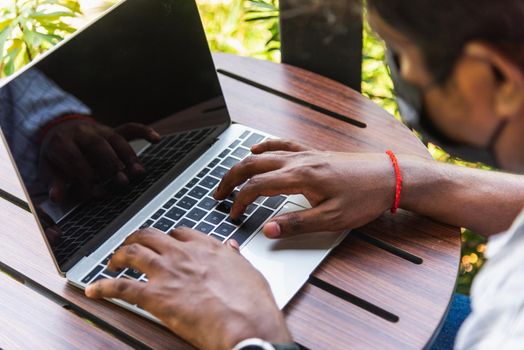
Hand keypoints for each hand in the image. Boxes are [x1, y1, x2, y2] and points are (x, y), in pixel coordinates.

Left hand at [40, 120, 160, 201]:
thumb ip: (54, 183)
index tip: (99, 193)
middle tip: (123, 182)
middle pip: (98, 146)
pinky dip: (144, 131)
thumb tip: (57, 197)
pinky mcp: (113, 130)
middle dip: (111, 165)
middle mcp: (82, 132)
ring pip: (116, 140)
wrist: (58, 131)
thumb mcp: (48, 170)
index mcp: (62, 142)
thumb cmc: (57, 157)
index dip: (87, 176)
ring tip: (139, 173)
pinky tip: (157, 139)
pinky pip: (130, 128)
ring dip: (129, 156)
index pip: (76, 158)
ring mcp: (100, 130)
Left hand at [85, 228, 291, 349]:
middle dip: (137, 239)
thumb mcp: (249, 272)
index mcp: (207, 248)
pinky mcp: (155, 296)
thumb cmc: (252, 304)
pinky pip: (121, 287)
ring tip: (112, 262)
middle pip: (150, 236)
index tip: (165, 242)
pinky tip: (94, 289)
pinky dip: (103, 287)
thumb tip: (232, 248)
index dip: (168, 237)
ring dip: (118, 256)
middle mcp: (184, 254)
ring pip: (132, 253)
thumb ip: (235, 258)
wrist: (246, 324)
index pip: (180, 233)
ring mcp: (167, 272)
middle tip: (130, 246)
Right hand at [214, 140, 396, 237]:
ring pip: (264, 154)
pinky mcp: (314, 153)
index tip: (233, 214)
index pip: (257, 187)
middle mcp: (299, 162)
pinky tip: (257, 148)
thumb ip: (297, 224)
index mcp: (300, 178)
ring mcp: (306, 155)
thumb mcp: (332, 219)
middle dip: (230, 179)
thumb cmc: (365, 199)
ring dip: (243, 164)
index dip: (240, 201)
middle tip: (218, 194)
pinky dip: (265, 146)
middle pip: (253, 165)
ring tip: (230, 176)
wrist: (389, 177)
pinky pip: (282, 145)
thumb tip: (268, 230)